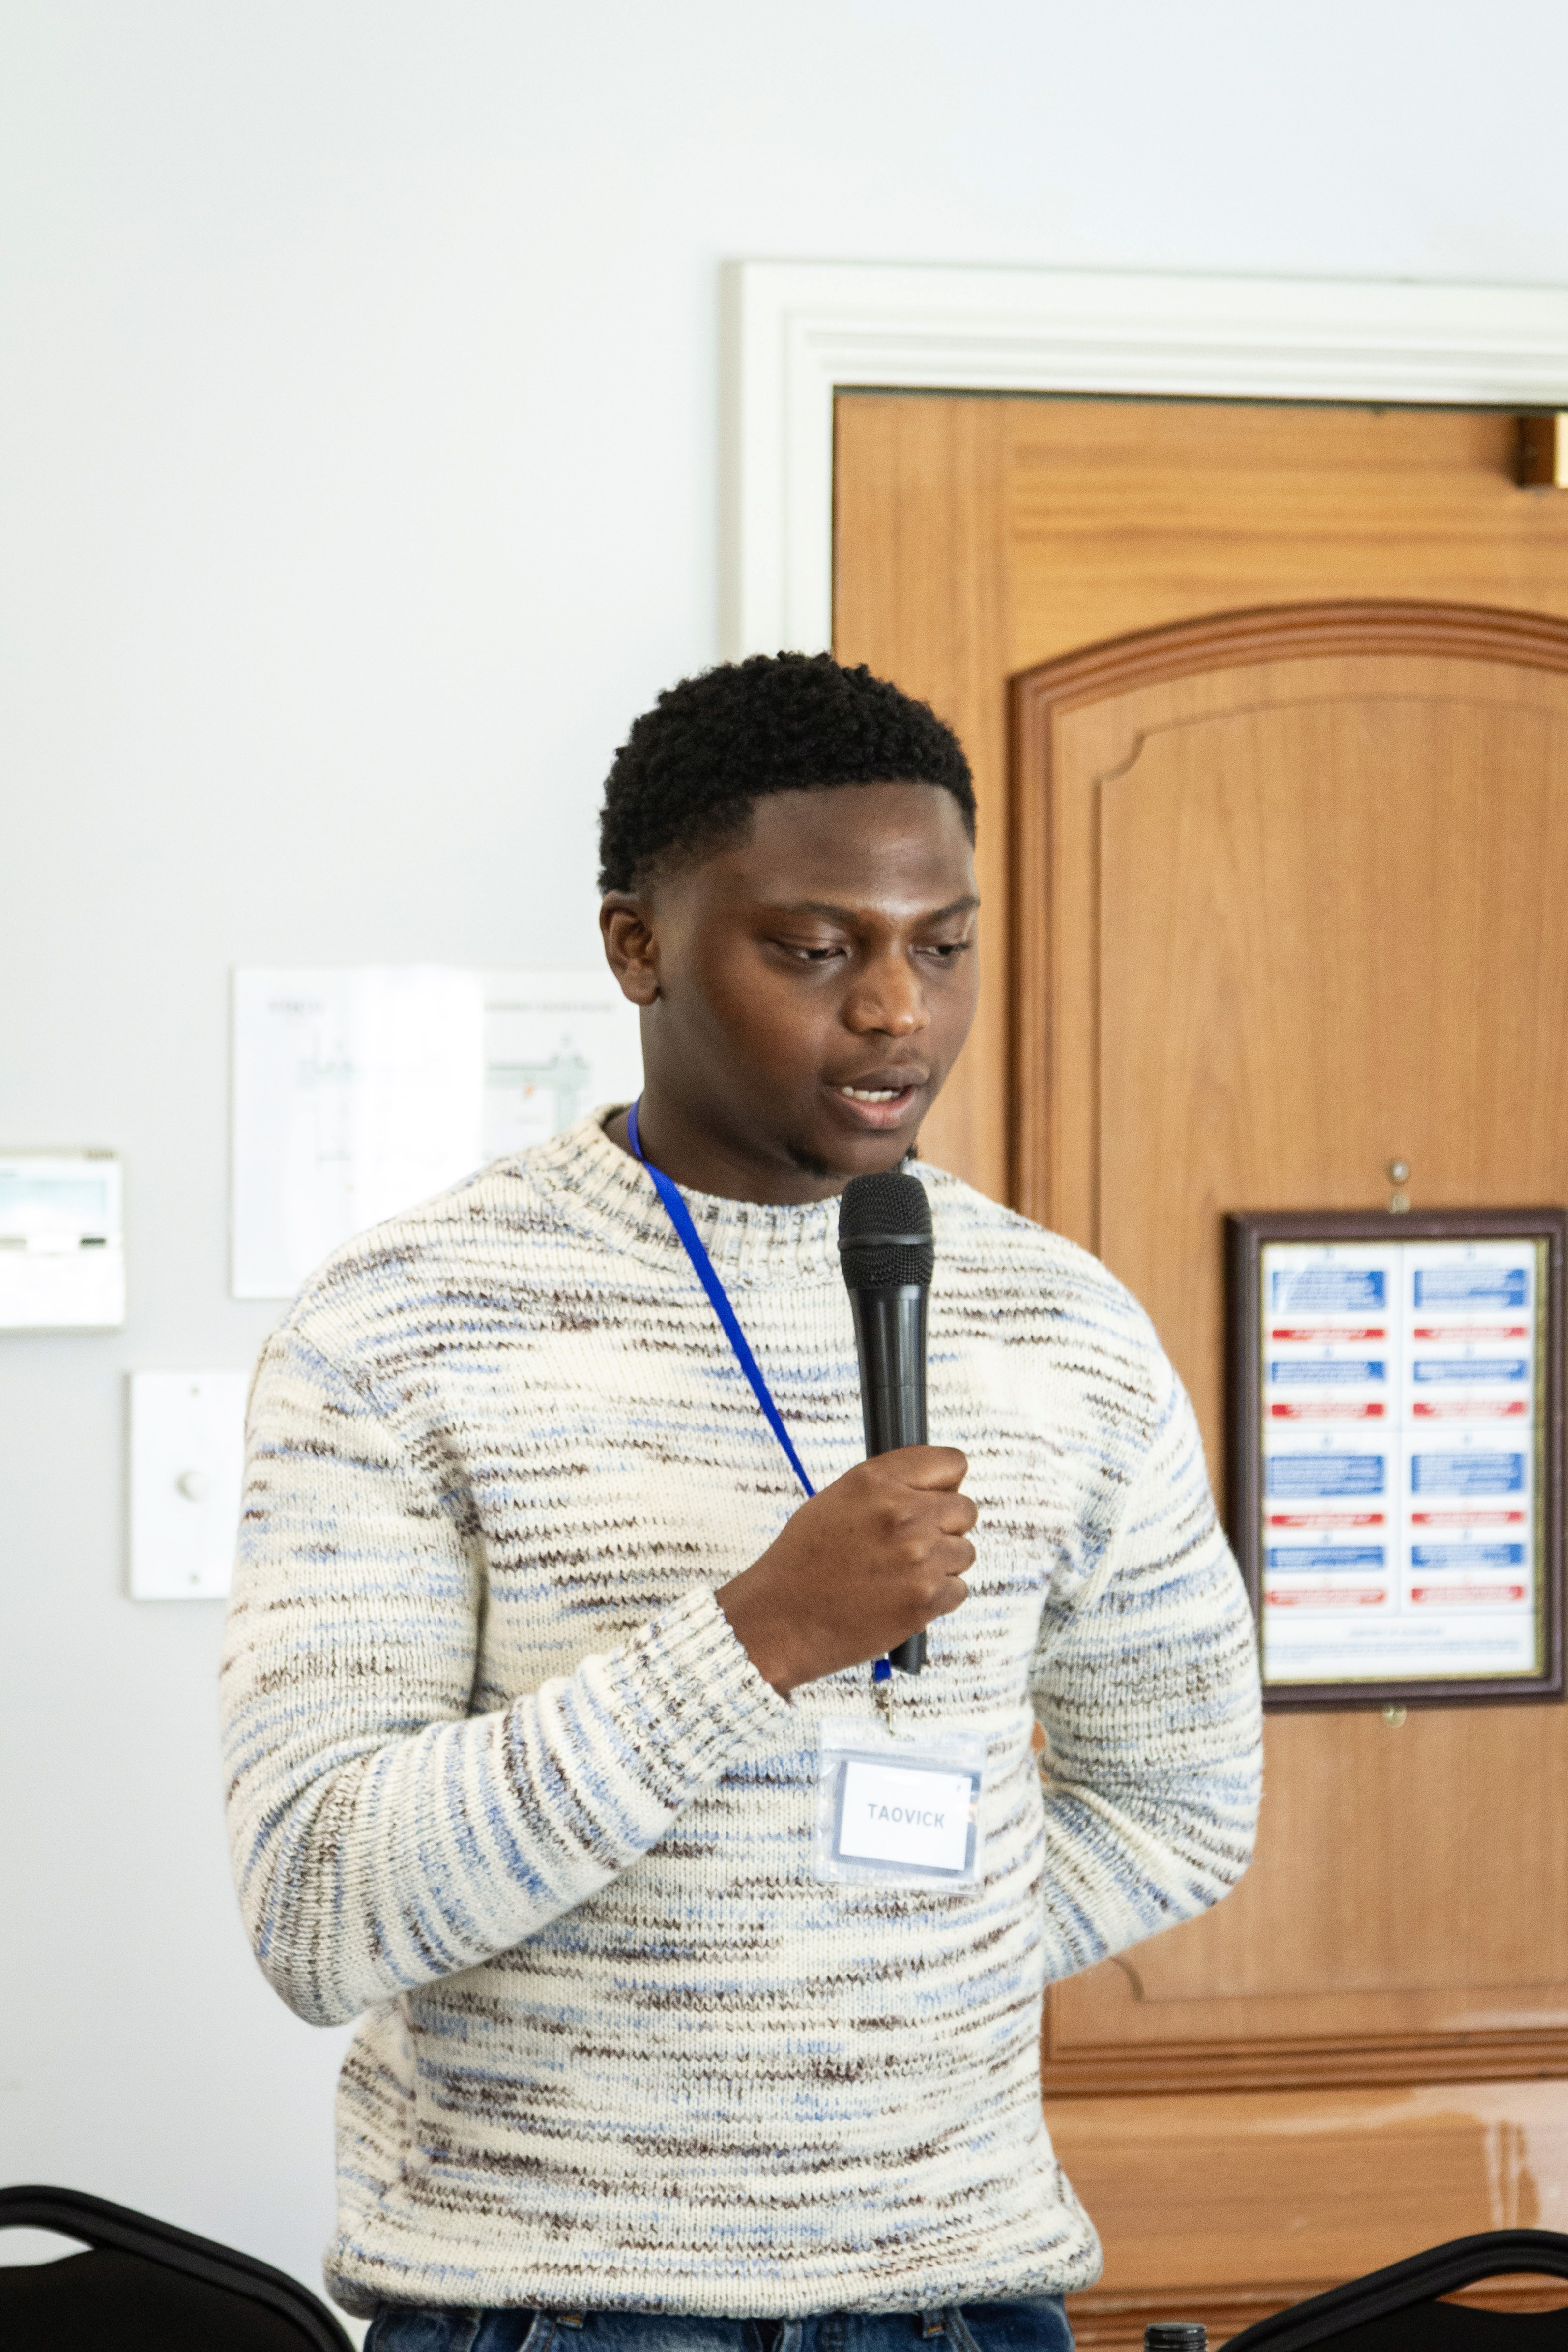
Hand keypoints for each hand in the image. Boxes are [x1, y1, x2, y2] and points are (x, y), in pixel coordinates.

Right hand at [715, 1446, 974, 1693]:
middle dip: (945, 1526)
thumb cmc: (803, 1562)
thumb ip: (888, 1487)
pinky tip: (900, 1597)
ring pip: (964, 1553)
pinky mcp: (926, 1600)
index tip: (936, 1497)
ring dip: (941, 1564)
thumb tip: (936, 1487)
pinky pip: (958, 1590)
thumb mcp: (837, 1499)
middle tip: (912, 1545)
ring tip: (899, 1575)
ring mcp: (919, 1558)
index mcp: (878, 1482)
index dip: (946, 1482)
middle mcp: (904, 1514)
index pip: (951, 1463)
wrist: (781, 1620)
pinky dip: (936, 1597)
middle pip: (966, 1509)